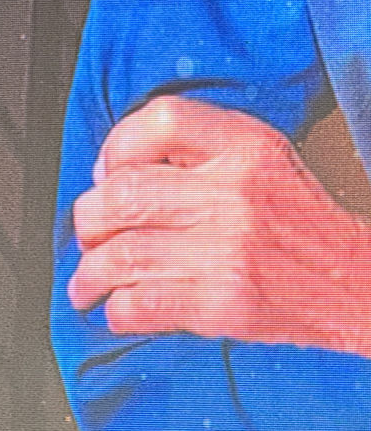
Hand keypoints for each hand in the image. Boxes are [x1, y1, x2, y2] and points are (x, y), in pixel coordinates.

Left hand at [68, 96, 370, 354]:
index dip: (117, 145)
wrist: (357, 283)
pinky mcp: (223, 303)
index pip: (159, 121)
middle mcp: (233, 194)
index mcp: (245, 147)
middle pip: (123, 194)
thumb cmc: (294, 218)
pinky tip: (117, 309)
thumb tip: (110, 170)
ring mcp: (227, 251)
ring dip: (89, 272)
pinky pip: (141, 302)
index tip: (106, 173)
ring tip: (86, 283)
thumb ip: (194, 148)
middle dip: (89, 219)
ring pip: (121, 253)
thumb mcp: (260, 157)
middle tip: (89, 235)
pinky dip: (116, 309)